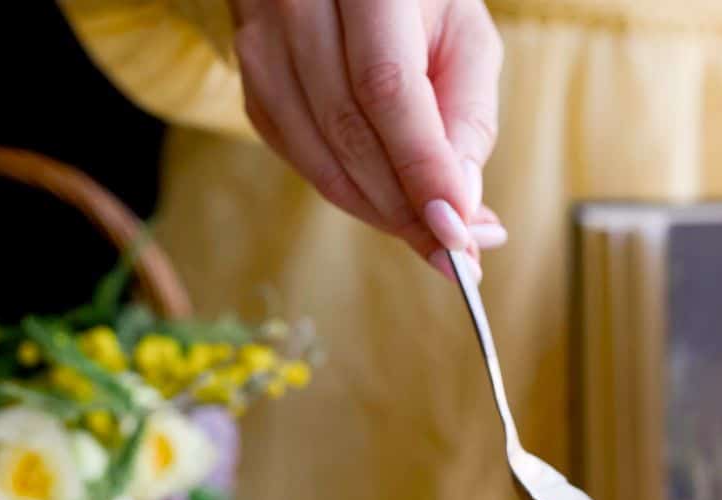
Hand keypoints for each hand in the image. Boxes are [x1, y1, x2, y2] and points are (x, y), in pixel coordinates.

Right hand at [229, 0, 504, 277]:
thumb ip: (468, 116)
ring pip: (320, 159)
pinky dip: (351, 195)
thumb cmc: (415, 3)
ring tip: (431, 238)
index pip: (385, 87)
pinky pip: (303, 163)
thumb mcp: (462, 34)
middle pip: (348, 132)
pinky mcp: (253, 89)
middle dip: (404, 207)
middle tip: (454, 252)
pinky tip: (389, 206)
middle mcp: (297, 3)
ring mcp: (262, 47)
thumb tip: (458, 208)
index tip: (456, 229)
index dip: (420, 167)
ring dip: (379, 213)